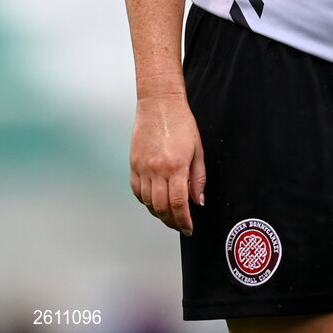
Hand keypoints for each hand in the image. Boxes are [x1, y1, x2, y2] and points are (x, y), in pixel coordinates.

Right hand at [129, 94, 205, 235]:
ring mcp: (142, 168)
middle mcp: (157, 170)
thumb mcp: (198, 149)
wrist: (159, 104)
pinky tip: (154, 202)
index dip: (183, 220)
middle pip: (161, 207)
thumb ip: (198, 178)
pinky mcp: (133, 164)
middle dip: (172, 221)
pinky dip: (145, 201)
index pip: (178, 204)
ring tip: (169, 216)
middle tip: (180, 226)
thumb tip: (198, 201)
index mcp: (176, 166)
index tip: (188, 228)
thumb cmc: (182, 123)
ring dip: (159, 214)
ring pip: (148, 202)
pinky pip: (137, 191)